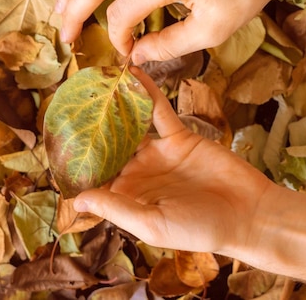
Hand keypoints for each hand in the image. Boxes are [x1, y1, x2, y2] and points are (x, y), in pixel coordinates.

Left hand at [73, 67, 273, 252]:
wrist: (249, 215)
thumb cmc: (200, 230)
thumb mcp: (153, 224)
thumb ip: (117, 208)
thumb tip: (77, 199)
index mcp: (128, 196)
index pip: (95, 177)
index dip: (78, 163)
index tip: (57, 143)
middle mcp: (139, 172)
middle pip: (108, 147)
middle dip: (90, 129)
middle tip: (68, 104)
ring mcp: (159, 153)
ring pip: (130, 125)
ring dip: (115, 107)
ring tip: (95, 84)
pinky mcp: (179, 137)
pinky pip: (159, 112)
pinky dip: (146, 93)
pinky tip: (131, 75)